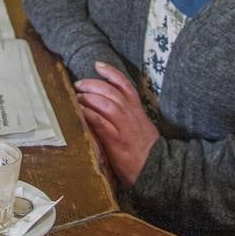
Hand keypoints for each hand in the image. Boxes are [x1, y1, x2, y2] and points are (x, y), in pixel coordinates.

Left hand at [74, 62, 160, 186]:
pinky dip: (90, 115)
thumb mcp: (141, 127)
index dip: (111, 73)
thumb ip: (127, 117)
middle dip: (93, 84)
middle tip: (79, 83)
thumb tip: (108, 108)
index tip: (98, 65)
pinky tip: (80, 111)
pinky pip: (102, 123)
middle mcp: (131, 115)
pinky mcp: (117, 141)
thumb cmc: (146, 151)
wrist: (157, 170)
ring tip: (77, 96)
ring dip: (89, 97)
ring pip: (107, 104)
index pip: (125, 86)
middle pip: (112, 92)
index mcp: (137, 111)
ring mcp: (124, 127)